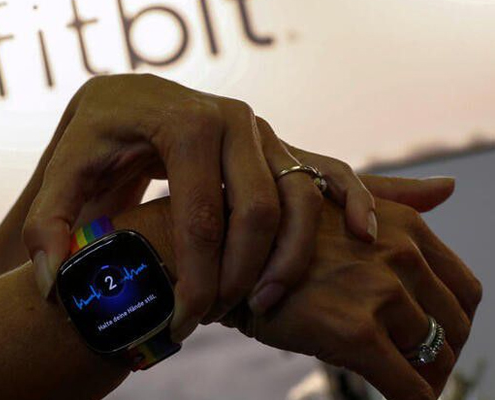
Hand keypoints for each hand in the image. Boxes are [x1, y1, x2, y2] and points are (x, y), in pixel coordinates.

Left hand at [22, 73, 451, 341]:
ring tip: (266, 304)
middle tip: (219, 317)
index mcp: (182, 125)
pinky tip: (365, 234)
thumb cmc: (96, 142)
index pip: (199, 215)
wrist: (127, 101)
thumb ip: (49, 227)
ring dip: (291, 257)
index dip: (193, 277)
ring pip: (298, 199)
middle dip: (240, 275)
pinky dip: (354, 198)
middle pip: (255, 211)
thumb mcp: (64, 178)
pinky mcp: (278, 143)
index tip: (181, 323)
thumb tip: (54, 282)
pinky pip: (329, 171)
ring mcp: (261, 131)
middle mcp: (232, 121)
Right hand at [219, 199, 480, 398]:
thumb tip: (450, 186)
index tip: (428, 339)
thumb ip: (395, 197)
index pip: (463, 288)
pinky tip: (390, 399)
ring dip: (424, 378)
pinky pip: (407, 387)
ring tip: (396, 382)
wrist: (215, 257)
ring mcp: (378, 291)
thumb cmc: (272, 233)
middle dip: (442, 354)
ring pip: (434, 358)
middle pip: (454, 325)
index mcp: (403, 224)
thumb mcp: (337, 200)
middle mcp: (399, 253)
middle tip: (416, 370)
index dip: (452, 321)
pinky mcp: (354, 333)